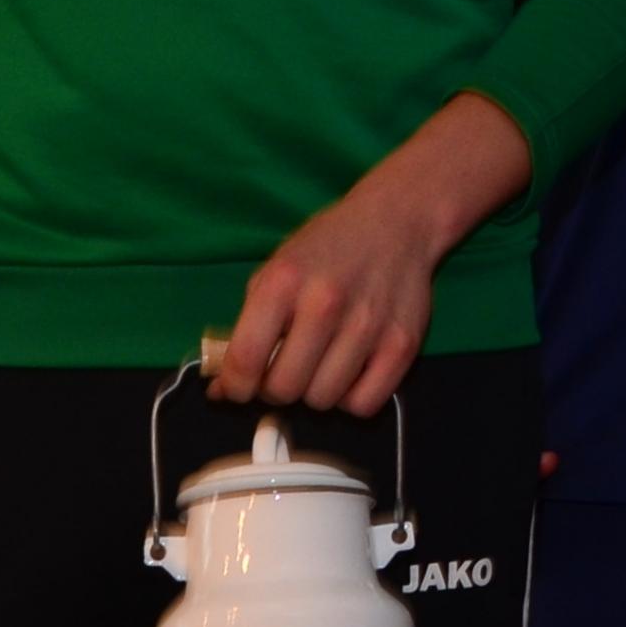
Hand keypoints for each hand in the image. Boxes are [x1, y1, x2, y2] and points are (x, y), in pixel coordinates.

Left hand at [214, 93, 523, 417]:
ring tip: (319, 368)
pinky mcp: (403, 344)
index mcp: (283, 282)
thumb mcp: (275, 271)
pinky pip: (364, 403)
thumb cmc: (326, 248)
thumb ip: (247, 326)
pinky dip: (350, 399)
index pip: (245, 360)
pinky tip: (348, 375)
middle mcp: (325, 303)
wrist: (395, 223)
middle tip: (283, 373)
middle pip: (284, 388)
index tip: (237, 389)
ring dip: (314, 393)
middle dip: (275, 390)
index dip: (234, 388)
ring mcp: (368, 325)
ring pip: (323, 400)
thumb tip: (222, 388)